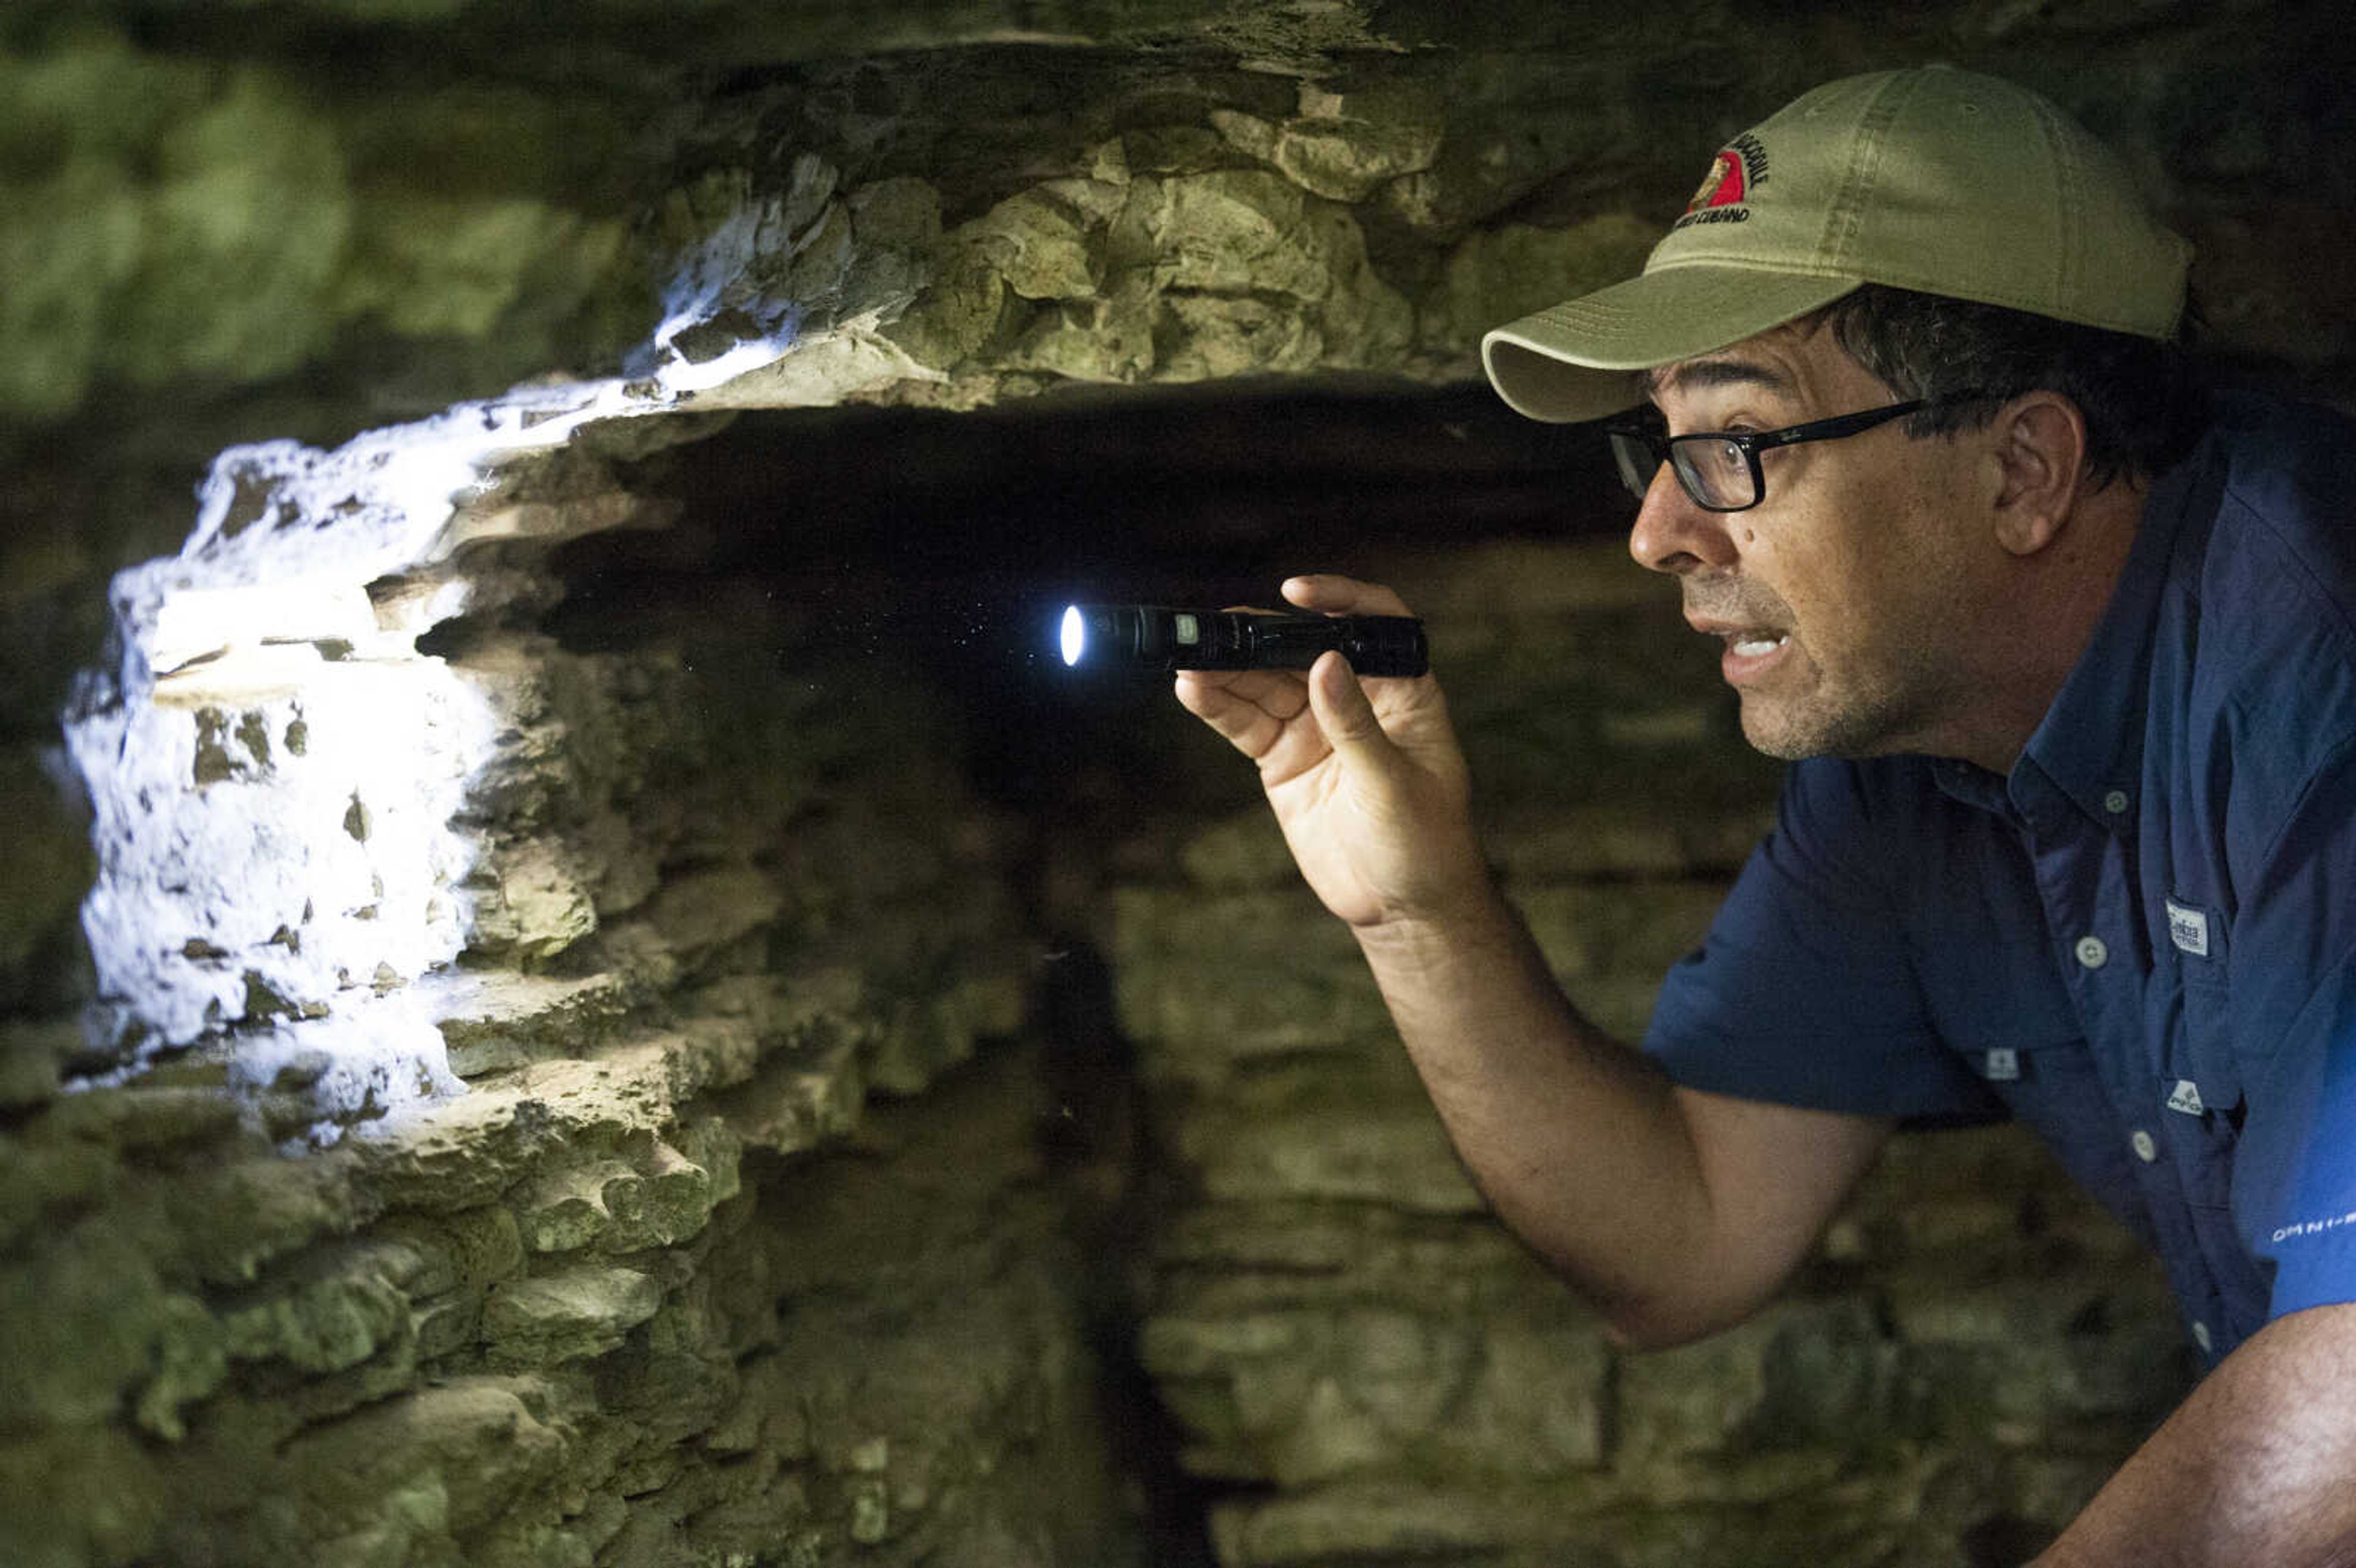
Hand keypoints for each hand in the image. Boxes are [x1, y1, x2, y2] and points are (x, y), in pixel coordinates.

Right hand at [1175, 574, 1487, 929]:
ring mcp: (1316, 727)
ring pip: (1266, 683)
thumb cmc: (1425, 843)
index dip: (1339, 600)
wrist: (1403, 907)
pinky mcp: (1284, 758)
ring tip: (1190, 658)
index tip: (1296, 592)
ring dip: (1229, 669)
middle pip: (1304, 650)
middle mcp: (1356, 699)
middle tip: (1217, 627)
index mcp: (1403, 692)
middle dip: (1261, 635)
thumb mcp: (1394, 784)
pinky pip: (1246, 722)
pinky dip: (1219, 706)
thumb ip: (1355, 724)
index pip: (1374, 625)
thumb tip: (1326, 663)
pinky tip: (1192, 689)